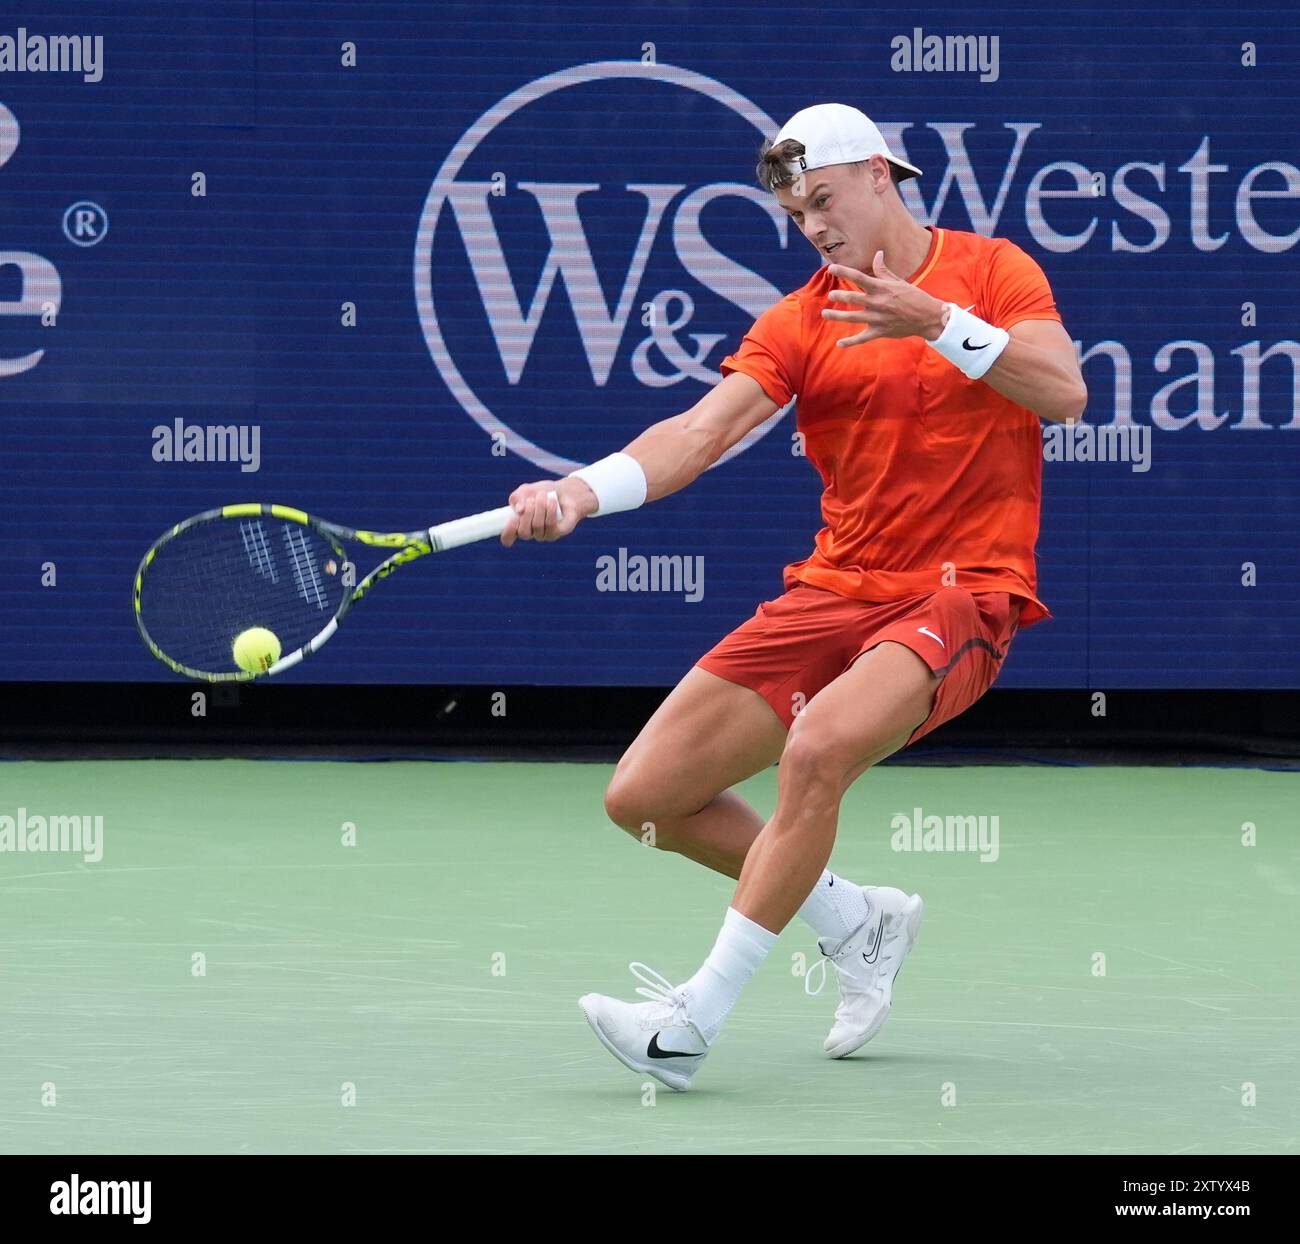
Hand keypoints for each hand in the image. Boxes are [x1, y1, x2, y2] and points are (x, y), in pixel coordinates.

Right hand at [500, 475, 597, 546]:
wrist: (565, 492)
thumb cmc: (543, 492)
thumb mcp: (526, 491)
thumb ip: (517, 498)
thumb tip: (519, 510)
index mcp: (519, 525)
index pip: (508, 539)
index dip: (507, 532)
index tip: (513, 519)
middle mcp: (530, 533)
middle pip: (523, 532)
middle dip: (527, 513)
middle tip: (532, 499)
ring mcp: (544, 535)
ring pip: (537, 526)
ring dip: (540, 508)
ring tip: (543, 496)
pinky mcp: (557, 533)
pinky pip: (550, 525)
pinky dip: (550, 511)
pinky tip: (552, 502)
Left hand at [821, 250, 947, 346]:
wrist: (927, 317)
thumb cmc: (913, 296)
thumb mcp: (899, 281)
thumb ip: (883, 270)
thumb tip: (877, 254)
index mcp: (882, 288)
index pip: (859, 277)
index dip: (844, 272)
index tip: (831, 267)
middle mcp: (878, 302)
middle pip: (853, 297)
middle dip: (839, 295)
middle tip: (830, 294)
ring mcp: (878, 318)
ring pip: (853, 317)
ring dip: (837, 316)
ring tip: (825, 313)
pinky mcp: (880, 332)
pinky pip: (862, 338)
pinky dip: (850, 342)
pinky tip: (839, 343)